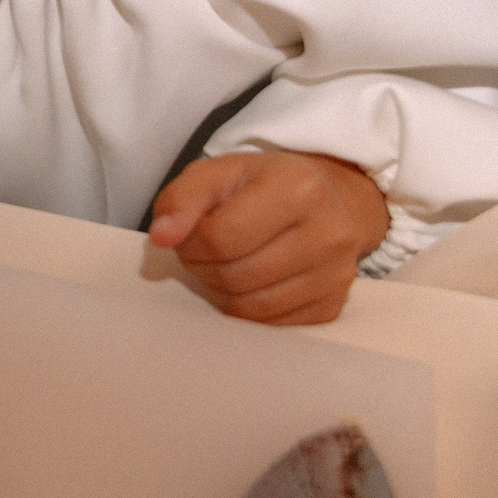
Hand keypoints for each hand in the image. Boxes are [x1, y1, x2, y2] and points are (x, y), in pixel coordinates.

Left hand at [148, 150, 391, 324]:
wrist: (330, 200)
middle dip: (203, 267)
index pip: (220, 237)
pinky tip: (247, 281)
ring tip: (222, 264)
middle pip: (235, 276)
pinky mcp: (333, 305)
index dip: (190, 242)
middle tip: (203, 250)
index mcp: (297, 188)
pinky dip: (246, 308)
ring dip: (220, 291)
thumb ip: (181, 199)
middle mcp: (327, 233)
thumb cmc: (265, 185)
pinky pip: (271, 323)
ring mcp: (335, 274)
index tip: (189, 233)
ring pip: (251, 307)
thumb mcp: (218, 173)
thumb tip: (161, 238)